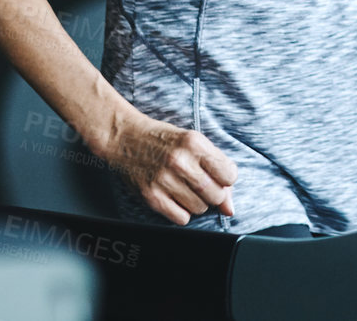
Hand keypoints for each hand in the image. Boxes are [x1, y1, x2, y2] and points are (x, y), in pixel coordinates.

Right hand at [97, 110, 238, 224]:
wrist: (125, 138)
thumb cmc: (164, 140)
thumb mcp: (194, 143)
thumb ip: (217, 169)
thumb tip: (230, 209)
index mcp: (194, 143)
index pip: (229, 175)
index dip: (227, 179)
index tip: (218, 175)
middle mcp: (180, 161)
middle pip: (216, 195)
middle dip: (214, 194)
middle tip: (201, 184)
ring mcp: (164, 180)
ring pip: (200, 209)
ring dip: (197, 203)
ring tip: (185, 188)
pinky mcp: (151, 196)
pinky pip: (181, 218)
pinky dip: (182, 213)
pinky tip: (175, 198)